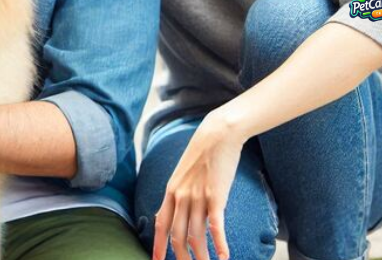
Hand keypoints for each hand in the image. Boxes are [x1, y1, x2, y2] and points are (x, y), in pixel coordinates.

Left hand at [153, 113, 241, 259]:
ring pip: (195, 236)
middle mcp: (180, 196)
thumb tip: (181, 209)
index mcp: (170, 191)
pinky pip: (215, 226)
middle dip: (180, 257)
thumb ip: (181, 192)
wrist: (217, 134)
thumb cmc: (203, 153)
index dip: (157, 245)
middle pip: (176, 235)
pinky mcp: (215, 196)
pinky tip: (224, 256)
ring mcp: (197, 197)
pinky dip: (219, 244)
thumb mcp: (184, 173)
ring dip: (201, 257)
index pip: (160, 224)